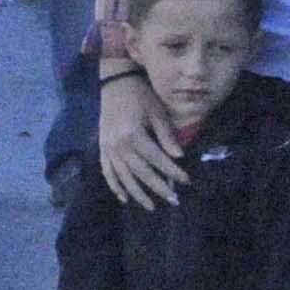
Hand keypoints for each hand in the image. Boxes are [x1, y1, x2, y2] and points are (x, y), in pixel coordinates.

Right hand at [98, 71, 187, 210]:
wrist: (115, 83)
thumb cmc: (140, 96)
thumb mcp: (157, 112)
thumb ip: (166, 136)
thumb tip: (179, 157)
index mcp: (134, 135)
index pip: (157, 160)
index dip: (173, 171)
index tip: (187, 181)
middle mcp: (119, 146)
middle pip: (141, 173)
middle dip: (159, 188)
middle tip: (174, 200)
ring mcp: (108, 149)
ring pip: (123, 177)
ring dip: (138, 194)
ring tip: (152, 207)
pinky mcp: (102, 149)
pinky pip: (107, 172)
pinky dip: (115, 186)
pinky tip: (124, 198)